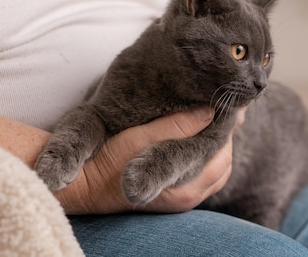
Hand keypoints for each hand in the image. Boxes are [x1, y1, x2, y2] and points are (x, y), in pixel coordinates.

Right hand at [54, 108, 244, 213]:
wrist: (83, 184)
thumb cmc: (109, 161)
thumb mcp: (142, 138)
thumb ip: (177, 125)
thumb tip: (209, 111)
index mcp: (186, 188)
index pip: (222, 156)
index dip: (224, 131)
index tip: (222, 109)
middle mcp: (188, 198)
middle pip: (223, 164)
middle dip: (223, 139)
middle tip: (218, 112)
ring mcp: (181, 199)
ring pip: (214, 172)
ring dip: (214, 148)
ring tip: (207, 122)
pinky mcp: (172, 195)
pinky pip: (201, 176)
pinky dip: (204, 158)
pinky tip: (193, 139)